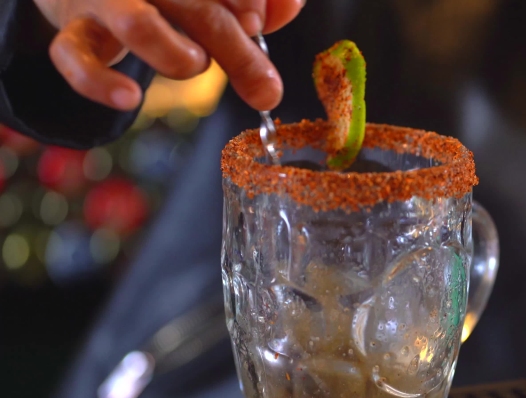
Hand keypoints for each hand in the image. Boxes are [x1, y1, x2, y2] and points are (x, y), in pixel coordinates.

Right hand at [33, 0, 304, 111]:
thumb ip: (258, 1)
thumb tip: (288, 8)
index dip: (246, 2)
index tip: (257, 21)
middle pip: (197, 7)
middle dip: (237, 49)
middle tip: (266, 90)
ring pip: (137, 23)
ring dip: (178, 57)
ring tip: (195, 66)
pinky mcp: (73, 28)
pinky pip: (75, 56)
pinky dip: (100, 82)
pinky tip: (129, 98)